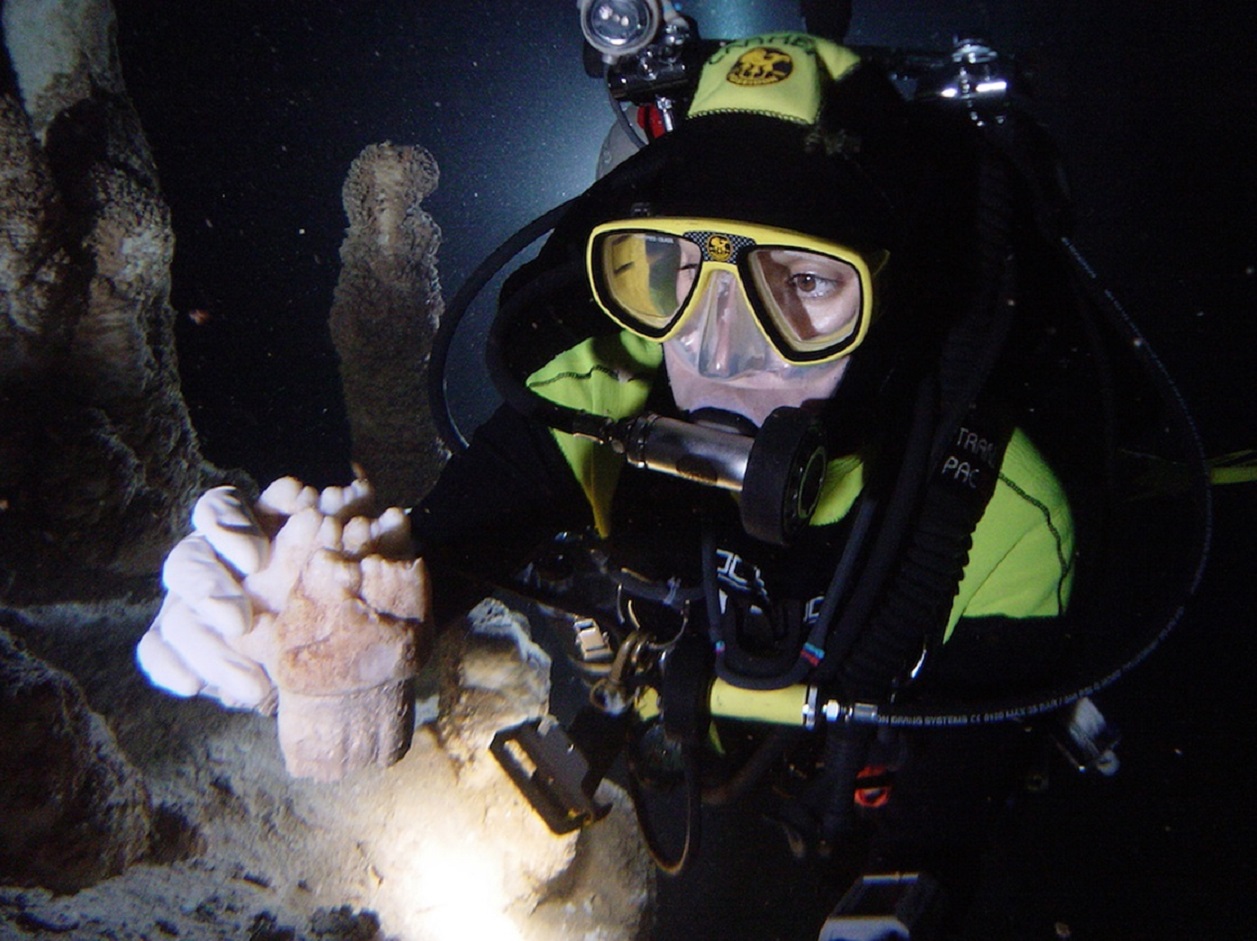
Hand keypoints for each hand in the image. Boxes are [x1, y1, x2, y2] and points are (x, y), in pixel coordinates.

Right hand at [136, 475, 412, 710]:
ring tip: (251, 685)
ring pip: (174, 615)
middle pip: (187, 562)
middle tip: (240, 621)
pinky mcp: (180, 643)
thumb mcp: (345, 555)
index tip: (256, 556)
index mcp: (247, 527)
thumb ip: (345, 526)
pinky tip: (194, 686)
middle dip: (209, 590)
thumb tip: (357, 489)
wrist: (330, 642)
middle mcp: (210, 560)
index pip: (218, 508)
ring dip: (207, 649)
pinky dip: (172, 667)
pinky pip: (157, 651)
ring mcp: (189, 602)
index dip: (228, 526)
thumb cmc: (337, 583)